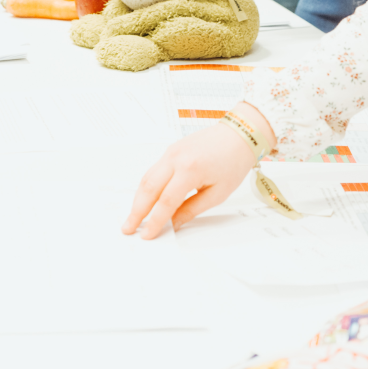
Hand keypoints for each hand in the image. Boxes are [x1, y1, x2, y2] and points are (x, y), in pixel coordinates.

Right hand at [122, 102, 274, 237]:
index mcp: (190, 169)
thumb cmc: (234, 161)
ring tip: (133, 217)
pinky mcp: (171, 150)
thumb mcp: (218, 193)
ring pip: (147, 178)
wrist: (239, 134)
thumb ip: (192, 209)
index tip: (148, 234)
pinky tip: (144, 199)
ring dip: (138, 199)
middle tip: (128, 228)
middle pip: (149, 188)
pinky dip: (146, 187)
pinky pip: (154, 170)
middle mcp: (176, 158)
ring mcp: (171, 152)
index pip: (166, 201)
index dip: (155, 221)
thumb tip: (173, 223)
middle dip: (137, 211)